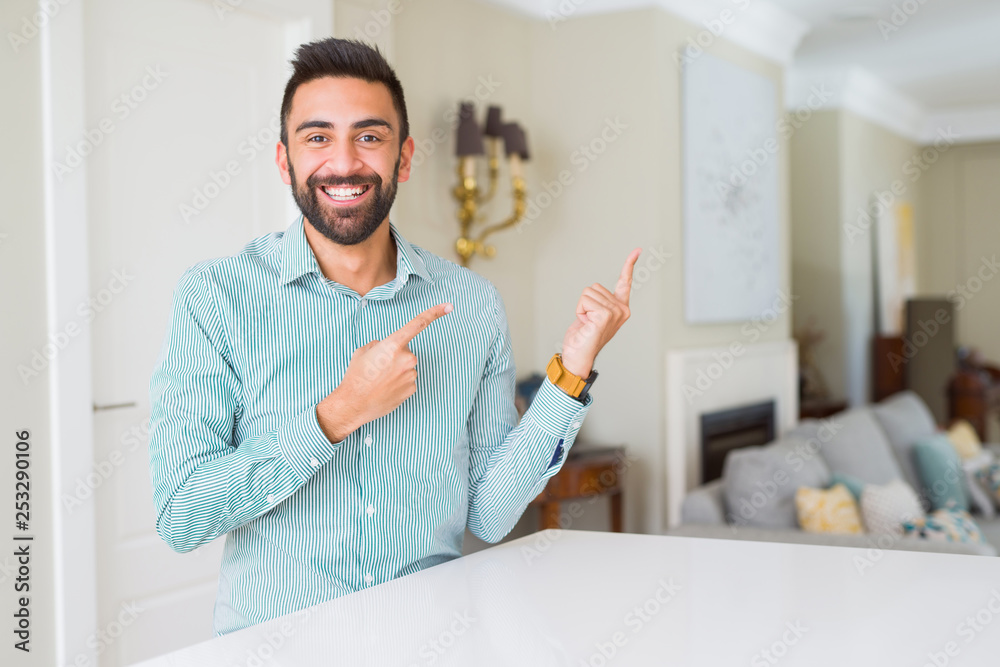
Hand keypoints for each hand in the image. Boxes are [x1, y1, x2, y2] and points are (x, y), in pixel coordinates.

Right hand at [317, 302, 452, 441]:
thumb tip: (387, 346)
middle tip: (378, 368)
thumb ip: (380, 344)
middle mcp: (406, 358)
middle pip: (406, 351)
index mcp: (393, 345)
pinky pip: (408, 380)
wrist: (354, 404)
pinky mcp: (412, 389)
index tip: (449, 306)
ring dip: (397, 370)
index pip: (418, 324)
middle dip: (395, 356)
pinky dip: (399, 383)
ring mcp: (411, 375)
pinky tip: (386, 388)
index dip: (435, 313)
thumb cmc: (356, 376)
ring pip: (407, 367)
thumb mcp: (363, 351)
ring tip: (380, 379)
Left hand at [560, 249, 639, 377]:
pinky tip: (585, 325)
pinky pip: (584, 300)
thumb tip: (594, 293)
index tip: (637, 250)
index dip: (629, 265)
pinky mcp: (605, 315)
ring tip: (586, 324)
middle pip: (594, 287)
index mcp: (621, 308)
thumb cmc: (583, 338)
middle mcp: (622, 309)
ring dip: (581, 307)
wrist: (578, 357)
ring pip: (588, 293)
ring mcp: (615, 312)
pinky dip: (580, 311)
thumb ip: (599, 303)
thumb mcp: (593, 316)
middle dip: (585, 302)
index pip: (625, 282)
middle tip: (587, 321)